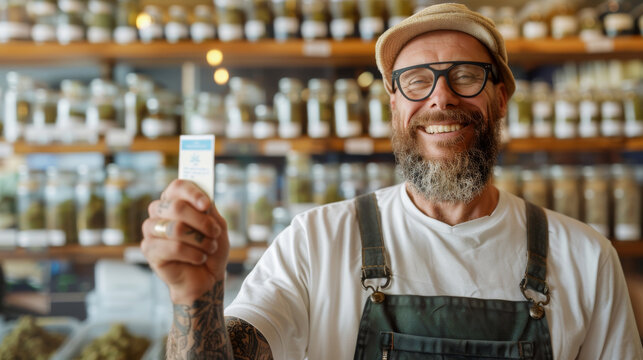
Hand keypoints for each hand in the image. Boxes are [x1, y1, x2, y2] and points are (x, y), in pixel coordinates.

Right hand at [141, 179, 228, 304]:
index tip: (207, 204)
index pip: (178, 186)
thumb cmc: (210, 248)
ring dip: (199, 240)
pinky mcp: (149, 249)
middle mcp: (159, 212)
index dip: (192, 193)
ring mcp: (151, 230)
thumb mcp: (217, 226)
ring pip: (175, 228)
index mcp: (175, 201)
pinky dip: (193, 254)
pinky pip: (173, 248)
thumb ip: (209, 211)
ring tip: (209, 248)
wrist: (207, 277)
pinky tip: (199, 258)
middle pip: (176, 206)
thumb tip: (204, 199)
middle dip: (201, 221)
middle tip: (214, 233)